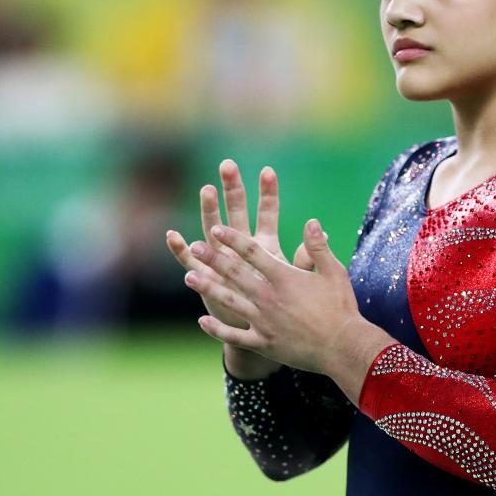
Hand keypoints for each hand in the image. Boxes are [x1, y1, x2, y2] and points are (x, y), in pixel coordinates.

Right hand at [165, 159, 316, 331]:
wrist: (261, 330)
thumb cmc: (282, 304)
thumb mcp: (296, 279)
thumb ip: (307, 258)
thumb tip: (322, 233)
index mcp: (264, 245)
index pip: (267, 212)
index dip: (268, 193)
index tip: (268, 170)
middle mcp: (240, 247)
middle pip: (236, 212)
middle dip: (232, 189)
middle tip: (228, 165)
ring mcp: (221, 260)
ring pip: (212, 229)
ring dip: (209, 211)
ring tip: (207, 190)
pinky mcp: (206, 278)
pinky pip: (189, 262)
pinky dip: (180, 250)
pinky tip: (173, 236)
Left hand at [182, 218, 363, 375]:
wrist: (342, 347)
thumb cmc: (340, 308)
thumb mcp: (334, 272)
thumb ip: (318, 247)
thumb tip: (312, 222)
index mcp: (284, 277)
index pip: (252, 252)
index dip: (232, 239)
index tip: (216, 229)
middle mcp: (268, 297)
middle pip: (234, 273)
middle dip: (213, 258)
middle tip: (196, 246)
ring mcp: (263, 321)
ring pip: (228, 301)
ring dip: (207, 288)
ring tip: (189, 276)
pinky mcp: (262, 343)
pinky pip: (233, 336)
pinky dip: (216, 330)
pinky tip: (202, 322)